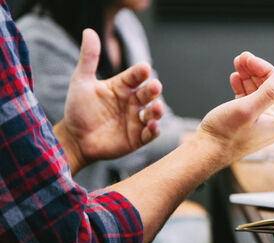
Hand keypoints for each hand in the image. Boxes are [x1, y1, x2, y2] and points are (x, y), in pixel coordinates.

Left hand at [54, 29, 163, 173]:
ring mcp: (136, 120)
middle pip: (148, 93)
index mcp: (122, 86)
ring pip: (153, 112)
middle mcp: (133, 101)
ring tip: (156, 108)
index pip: (136, 76)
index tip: (144, 68)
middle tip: (155, 86)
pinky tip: (152, 126)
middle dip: (153, 90)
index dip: (140, 72)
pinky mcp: (137, 138)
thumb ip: (89, 58)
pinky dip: (154, 130)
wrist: (74, 139)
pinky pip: (150, 133)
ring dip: (157, 110)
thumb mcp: (81, 81)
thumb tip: (89, 31)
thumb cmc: (78, 109)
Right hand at [197, 52, 273, 161]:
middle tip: (241, 58)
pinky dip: (242, 87)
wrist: (206, 152)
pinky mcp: (247, 122)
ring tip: (237, 64)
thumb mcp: (247, 109)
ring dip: (248, 76)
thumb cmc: (224, 134)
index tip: (248, 58)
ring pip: (258, 91)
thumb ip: (269, 92)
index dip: (264, 68)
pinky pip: (249, 99)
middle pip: (269, 87)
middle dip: (255, 70)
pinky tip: (235, 79)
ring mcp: (260, 122)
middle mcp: (272, 122)